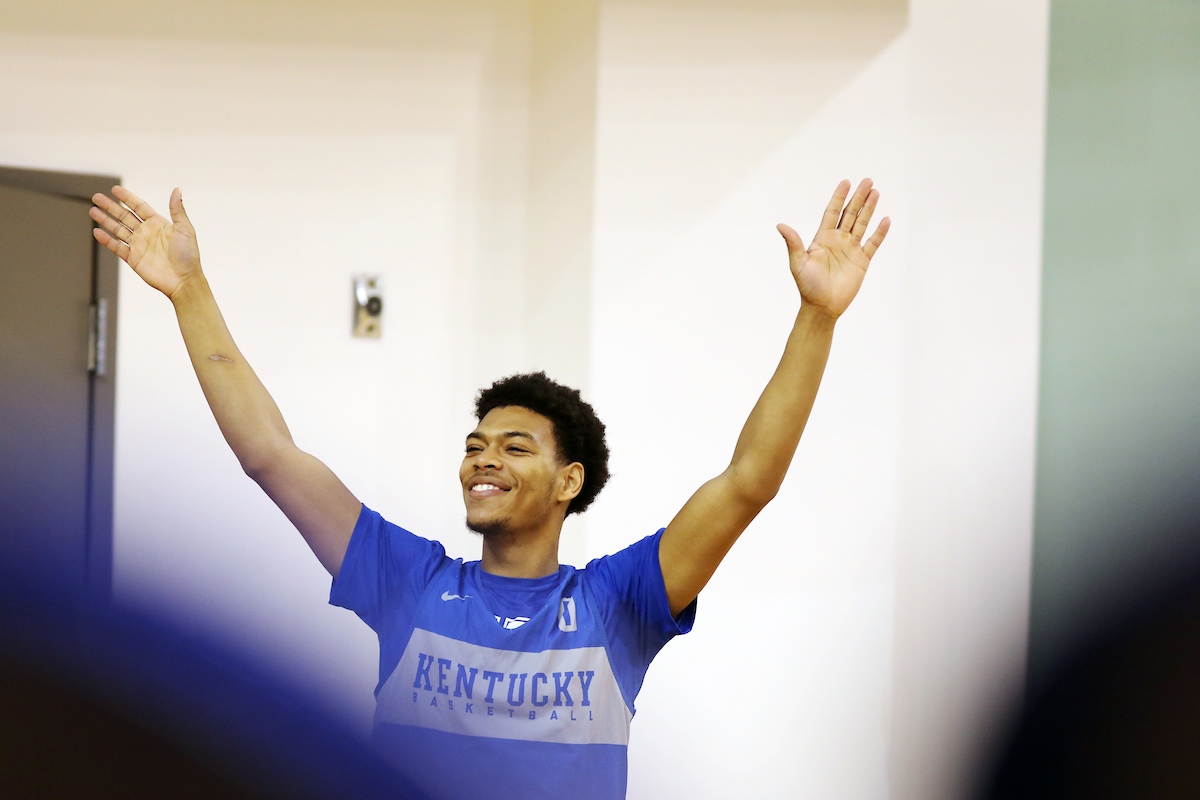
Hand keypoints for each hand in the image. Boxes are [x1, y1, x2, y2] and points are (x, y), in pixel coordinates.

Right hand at [90, 187, 200, 298]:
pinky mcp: (133, 258)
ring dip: (105, 220)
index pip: (139, 207)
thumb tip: (177, 190)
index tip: (115, 189)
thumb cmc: (189, 256)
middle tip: (96, 197)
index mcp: (159, 224)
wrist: (184, 281)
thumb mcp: (185, 230)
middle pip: (125, 216)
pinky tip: (97, 231)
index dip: (127, 198)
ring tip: (92, 210)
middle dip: (110, 206)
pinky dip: (106, 240)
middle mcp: (147, 233)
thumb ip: (178, 210)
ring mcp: (139, 245)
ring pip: (118, 229)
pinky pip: (117, 247)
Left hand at [777, 179, 889, 318]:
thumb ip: (793, 243)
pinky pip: (873, 243)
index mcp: (822, 238)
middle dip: (858, 197)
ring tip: (876, 192)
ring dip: (869, 208)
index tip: (846, 182)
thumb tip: (780, 224)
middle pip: (850, 214)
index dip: (839, 198)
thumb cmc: (807, 286)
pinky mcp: (862, 261)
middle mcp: (838, 240)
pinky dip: (879, 232)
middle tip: (867, 180)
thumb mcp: (798, 263)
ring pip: (862, 224)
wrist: (822, 307)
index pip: (832, 212)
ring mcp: (851, 249)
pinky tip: (885, 220)